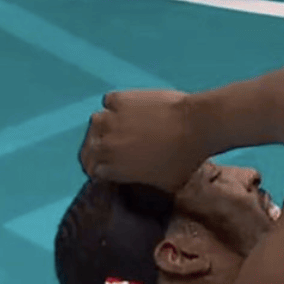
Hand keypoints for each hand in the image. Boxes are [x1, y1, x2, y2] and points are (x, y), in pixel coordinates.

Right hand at [79, 90, 206, 191]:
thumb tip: (139, 180)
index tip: (106, 170)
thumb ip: (142, 182)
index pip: (93, 171)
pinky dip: (116, 107)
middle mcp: (104, 143)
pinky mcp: (119, 99)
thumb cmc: (184, 161)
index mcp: (113, 168)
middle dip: (96, 153)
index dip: (100, 171)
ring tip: (117, 130)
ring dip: (104, 129)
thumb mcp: (163, 184)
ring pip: (96, 124)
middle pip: (88, 150)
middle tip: (109, 152)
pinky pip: (109, 102)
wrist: (195, 126)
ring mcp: (109, 118)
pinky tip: (129, 110)